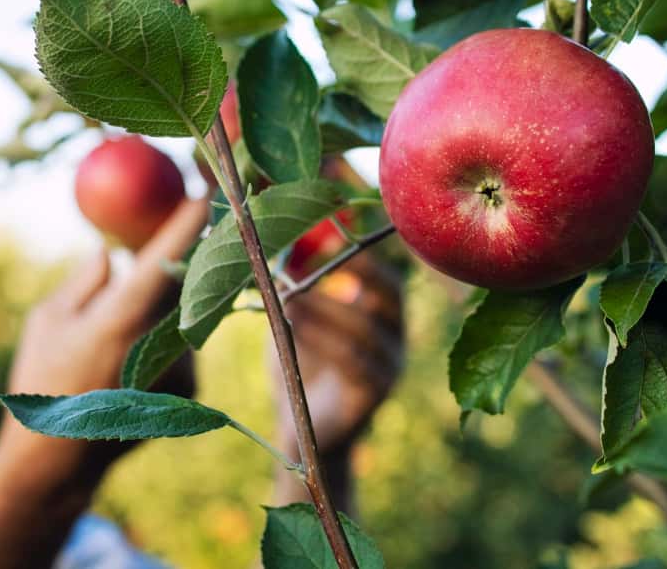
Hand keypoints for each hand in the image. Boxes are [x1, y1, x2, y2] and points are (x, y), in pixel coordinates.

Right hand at [0, 197, 209, 477]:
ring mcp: (180, 367)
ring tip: (123, 324)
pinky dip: (165, 333)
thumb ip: (85, 281)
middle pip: (185, 279)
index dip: (187, 221)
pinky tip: (131, 357)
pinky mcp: (191, 386)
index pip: (165, 258)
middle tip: (173, 225)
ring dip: (166, 301)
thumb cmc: (44, 379)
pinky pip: (184, 340)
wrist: (61, 457)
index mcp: (121, 320)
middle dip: (183, 252)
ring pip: (183, 311)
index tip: (203, 190)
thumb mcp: (47, 321)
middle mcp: (160, 343)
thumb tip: (113, 253)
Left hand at [268, 253, 402, 506]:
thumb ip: (292, 286)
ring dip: (323, 307)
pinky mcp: (373, 394)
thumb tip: (272, 239)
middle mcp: (394, 339)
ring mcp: (389, 368)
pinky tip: (291, 328)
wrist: (300, 429)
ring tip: (288, 295)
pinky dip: (320, 339)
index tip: (328, 236)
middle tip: (320, 257)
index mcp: (382, 316)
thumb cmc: (298, 366)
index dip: (364, 255)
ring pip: (363, 328)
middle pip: (390, 296)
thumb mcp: (294, 320)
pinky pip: (353, 362)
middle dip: (357, 272)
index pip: (388, 277)